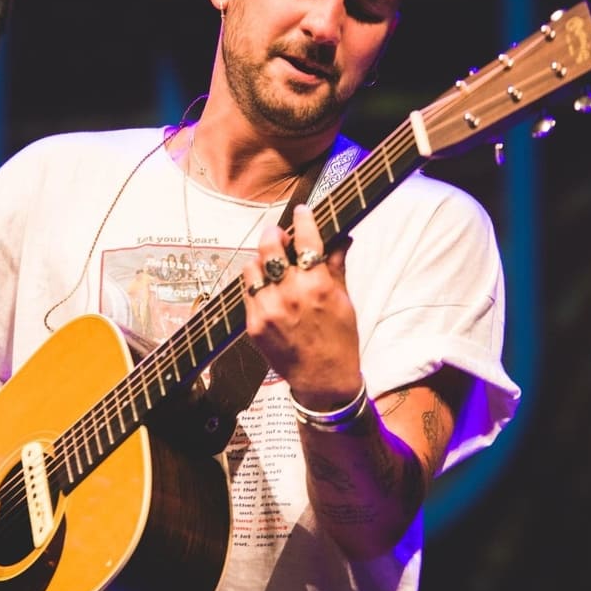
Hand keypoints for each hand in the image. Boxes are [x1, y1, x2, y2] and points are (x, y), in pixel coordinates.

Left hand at [241, 204, 361, 406]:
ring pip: (252, 267)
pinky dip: (256, 286)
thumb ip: (336, 265)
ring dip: (261, 262)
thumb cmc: (339, 339)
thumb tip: (341, 237)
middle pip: (269, 246)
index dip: (303, 219)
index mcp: (316, 285)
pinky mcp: (253, 324)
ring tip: (271, 266)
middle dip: (274, 234)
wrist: (323, 379)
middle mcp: (289, 294)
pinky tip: (268, 291)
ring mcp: (268, 309)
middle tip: (280, 236)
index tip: (302, 212)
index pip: (305, 239)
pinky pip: (247, 292)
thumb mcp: (344, 300)